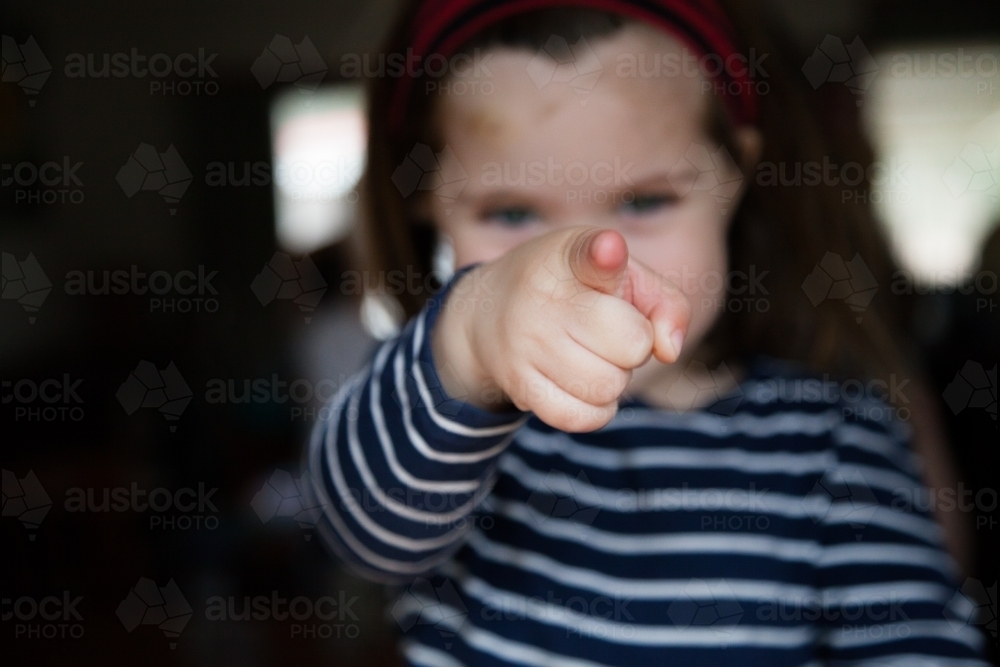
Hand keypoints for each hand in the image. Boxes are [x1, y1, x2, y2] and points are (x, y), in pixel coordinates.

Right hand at [432, 226, 690, 431]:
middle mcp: (544, 297)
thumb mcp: (621, 275)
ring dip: (614, 379)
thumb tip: (668, 351)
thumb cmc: (574, 291)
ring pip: (609, 386)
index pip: (590, 255)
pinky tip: (582, 385)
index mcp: (571, 256)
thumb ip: (665, 302)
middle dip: (634, 346)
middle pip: (631, 344)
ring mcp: (527, 343)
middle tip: (607, 331)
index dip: (605, 255)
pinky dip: (596, 410)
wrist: (488, 311)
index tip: (608, 249)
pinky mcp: (518, 384)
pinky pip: (582, 417)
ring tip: (589, 354)